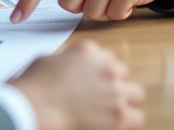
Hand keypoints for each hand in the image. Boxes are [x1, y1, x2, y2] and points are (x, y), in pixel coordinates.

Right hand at [11, 41, 144, 129]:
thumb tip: (68, 64)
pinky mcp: (119, 114)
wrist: (36, 106)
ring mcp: (115, 90)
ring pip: (136, 92)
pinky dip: (128, 121)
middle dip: (114, 82)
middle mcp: (106, 67)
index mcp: (89, 51)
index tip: (94, 78)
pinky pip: (137, 117)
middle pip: (123, 72)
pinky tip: (115, 123)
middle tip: (102, 94)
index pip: (105, 56)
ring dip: (126, 100)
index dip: (99, 69)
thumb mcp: (48, 59)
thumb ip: (65, 58)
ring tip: (113, 109)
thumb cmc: (36, 86)